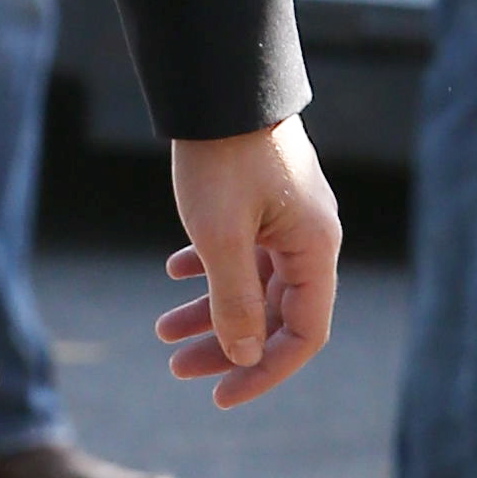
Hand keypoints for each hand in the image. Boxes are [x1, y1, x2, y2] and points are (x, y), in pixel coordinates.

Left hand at [157, 120, 340, 408]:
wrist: (218, 82)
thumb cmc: (221, 158)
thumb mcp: (221, 238)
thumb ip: (235, 301)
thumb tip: (244, 355)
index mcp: (315, 249)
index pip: (304, 333)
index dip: (265, 369)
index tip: (221, 395)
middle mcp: (309, 237)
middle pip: (274, 313)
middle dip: (225, 344)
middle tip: (176, 367)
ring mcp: (286, 217)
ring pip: (251, 282)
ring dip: (209, 310)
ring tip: (161, 333)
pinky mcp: (262, 198)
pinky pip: (241, 249)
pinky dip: (208, 268)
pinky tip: (173, 273)